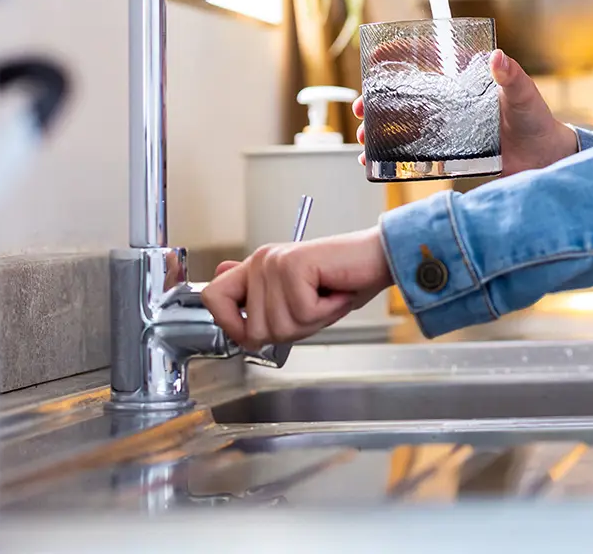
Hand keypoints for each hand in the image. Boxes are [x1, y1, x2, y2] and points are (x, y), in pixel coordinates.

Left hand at [202, 228, 392, 349]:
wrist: (379, 258)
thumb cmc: (344, 279)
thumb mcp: (299, 298)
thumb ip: (262, 297)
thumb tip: (220, 281)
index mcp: (257, 268)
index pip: (213, 298)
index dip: (229, 326)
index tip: (252, 335)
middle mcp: (261, 262)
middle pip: (253, 329)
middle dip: (291, 331)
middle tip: (314, 309)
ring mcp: (275, 263)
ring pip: (279, 326)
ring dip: (312, 321)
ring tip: (327, 297)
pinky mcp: (294, 266)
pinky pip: (303, 313)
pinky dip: (326, 311)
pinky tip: (335, 292)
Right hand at [355, 49, 578, 176]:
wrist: (545, 158)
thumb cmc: (537, 120)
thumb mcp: (524, 94)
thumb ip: (512, 77)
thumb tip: (498, 57)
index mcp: (467, 80)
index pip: (429, 61)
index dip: (401, 55)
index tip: (377, 56)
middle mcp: (454, 102)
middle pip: (407, 95)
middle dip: (379, 100)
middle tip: (362, 107)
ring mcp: (450, 127)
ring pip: (406, 124)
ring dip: (381, 129)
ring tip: (365, 138)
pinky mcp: (451, 153)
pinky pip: (417, 152)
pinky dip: (396, 157)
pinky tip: (377, 162)